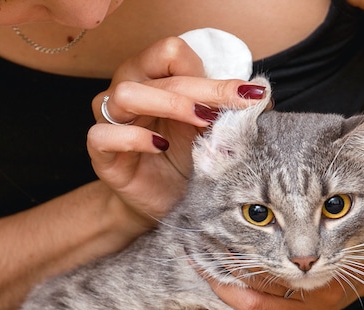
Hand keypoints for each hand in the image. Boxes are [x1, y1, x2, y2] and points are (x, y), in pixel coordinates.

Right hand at [87, 36, 267, 227]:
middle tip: (237, 107)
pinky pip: (104, 135)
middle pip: (158, 72)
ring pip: (126, 94)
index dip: (210, 73)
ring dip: (169, 104)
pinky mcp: (101, 151)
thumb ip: (230, 109)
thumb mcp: (213, 130)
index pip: (172, 52)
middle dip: (204, 90)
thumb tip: (262, 95)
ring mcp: (110, 119)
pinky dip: (134, 137)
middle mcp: (128, 89)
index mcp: (153, 75)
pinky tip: (159, 146)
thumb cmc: (187, 159)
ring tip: (200, 123)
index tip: (244, 96)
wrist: (165, 202)